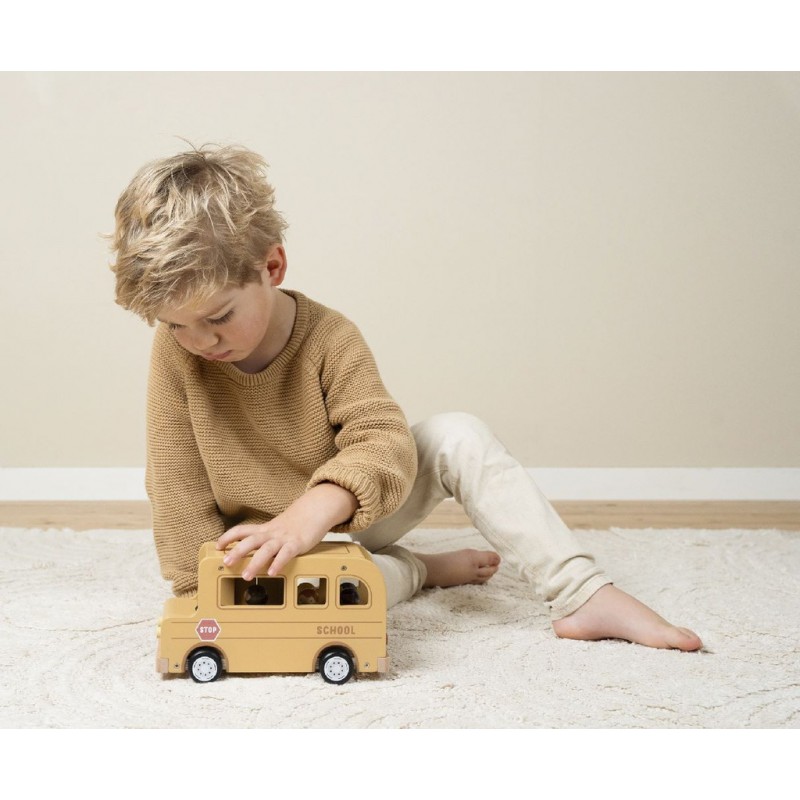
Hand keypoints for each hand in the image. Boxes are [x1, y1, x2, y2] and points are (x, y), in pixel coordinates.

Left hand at [215, 483, 357, 578]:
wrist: (316, 508)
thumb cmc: (297, 523)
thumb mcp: (277, 529)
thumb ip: (266, 539)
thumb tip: (254, 553)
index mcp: (265, 529)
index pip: (242, 530)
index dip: (228, 537)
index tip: (217, 546)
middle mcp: (271, 533)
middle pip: (250, 540)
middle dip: (236, 551)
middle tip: (225, 562)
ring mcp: (284, 538)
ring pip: (266, 549)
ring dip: (254, 562)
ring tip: (246, 575)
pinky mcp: (297, 543)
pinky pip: (286, 553)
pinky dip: (278, 563)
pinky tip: (272, 572)